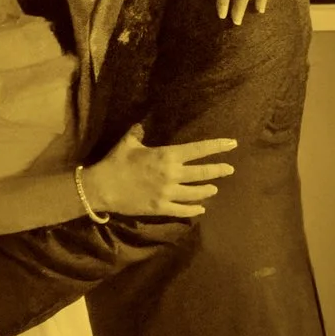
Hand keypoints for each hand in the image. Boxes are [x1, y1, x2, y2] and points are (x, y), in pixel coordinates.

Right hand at [86, 122, 238, 218]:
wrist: (103, 187)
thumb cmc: (116, 162)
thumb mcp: (128, 143)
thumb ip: (138, 133)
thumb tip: (140, 126)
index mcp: (167, 156)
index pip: (198, 150)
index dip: (217, 146)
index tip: (232, 144)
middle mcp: (172, 174)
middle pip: (203, 173)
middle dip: (219, 170)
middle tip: (230, 169)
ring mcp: (168, 193)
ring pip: (196, 193)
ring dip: (207, 190)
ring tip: (215, 189)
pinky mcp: (161, 207)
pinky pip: (182, 210)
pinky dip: (194, 209)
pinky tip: (201, 208)